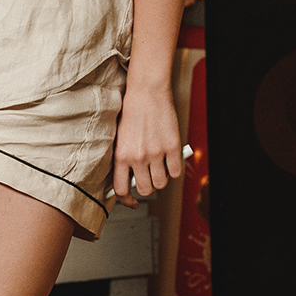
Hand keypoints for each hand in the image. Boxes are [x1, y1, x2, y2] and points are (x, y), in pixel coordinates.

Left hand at [112, 79, 183, 205]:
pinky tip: (170, 159)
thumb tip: (129, 181)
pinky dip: (174, 168)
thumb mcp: (119, 139)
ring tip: (160, 165)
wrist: (146, 93)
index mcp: (121, 156)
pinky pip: (176, 171)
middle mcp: (138, 157)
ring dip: (161, 177)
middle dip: (147, 185)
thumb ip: (124, 160)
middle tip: (149, 175)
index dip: (127, 201)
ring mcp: (156, 153)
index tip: (132, 202)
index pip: (121, 190)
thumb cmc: (132, 113)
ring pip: (161, 183)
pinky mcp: (172, 147)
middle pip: (145, 189)